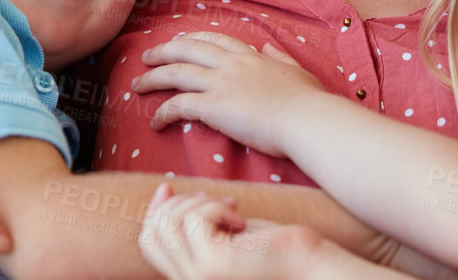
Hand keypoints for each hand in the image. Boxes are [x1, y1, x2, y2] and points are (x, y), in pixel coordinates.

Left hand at [132, 33, 321, 156]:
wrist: (305, 119)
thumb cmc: (308, 102)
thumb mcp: (297, 70)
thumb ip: (279, 58)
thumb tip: (268, 47)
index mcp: (250, 56)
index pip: (216, 40)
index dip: (193, 40)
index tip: (180, 41)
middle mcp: (231, 64)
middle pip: (187, 49)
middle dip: (163, 51)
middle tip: (146, 57)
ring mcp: (220, 83)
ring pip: (176, 73)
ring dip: (153, 78)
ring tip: (137, 85)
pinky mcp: (213, 107)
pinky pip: (178, 105)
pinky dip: (162, 111)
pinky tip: (155, 121)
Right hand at [139, 183, 321, 279]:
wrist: (309, 266)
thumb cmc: (272, 249)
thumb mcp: (223, 235)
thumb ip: (192, 224)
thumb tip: (162, 191)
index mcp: (188, 278)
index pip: (149, 245)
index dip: (153, 212)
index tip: (167, 187)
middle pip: (154, 232)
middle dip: (180, 203)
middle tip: (219, 203)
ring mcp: (199, 278)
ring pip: (170, 223)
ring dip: (201, 203)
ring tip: (232, 211)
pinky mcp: (214, 265)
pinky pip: (194, 221)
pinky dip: (216, 207)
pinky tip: (240, 219)